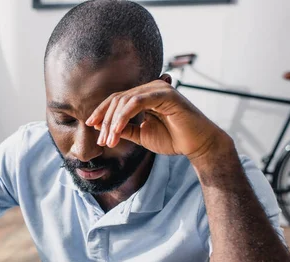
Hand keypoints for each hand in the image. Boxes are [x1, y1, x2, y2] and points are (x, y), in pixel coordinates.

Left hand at [86, 77, 231, 160]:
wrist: (197, 145)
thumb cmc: (173, 139)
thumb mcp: (141, 135)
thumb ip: (123, 129)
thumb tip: (100, 126)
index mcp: (144, 95)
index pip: (117, 99)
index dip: (102, 111)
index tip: (91, 125)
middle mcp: (151, 88)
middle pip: (117, 99)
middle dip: (105, 121)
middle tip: (102, 141)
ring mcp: (158, 89)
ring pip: (125, 101)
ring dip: (113, 122)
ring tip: (110, 141)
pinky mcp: (166, 94)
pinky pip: (136, 102)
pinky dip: (123, 117)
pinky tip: (117, 131)